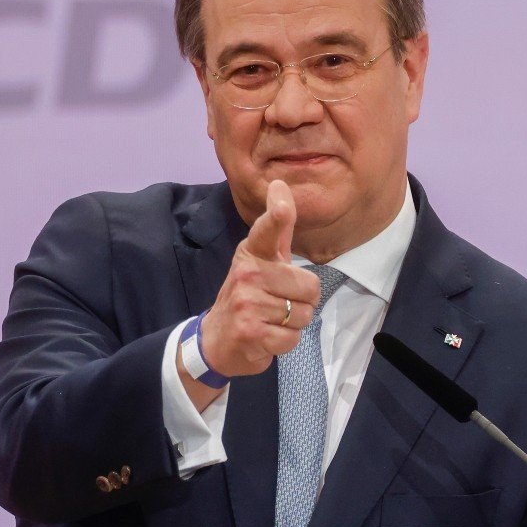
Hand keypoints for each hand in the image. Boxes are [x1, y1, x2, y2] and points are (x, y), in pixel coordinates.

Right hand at [193, 180, 321, 378]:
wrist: (216, 339)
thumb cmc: (248, 294)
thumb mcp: (261, 260)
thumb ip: (277, 228)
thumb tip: (281, 184)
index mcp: (253, 253)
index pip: (267, 229)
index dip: (277, 214)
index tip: (280, 197)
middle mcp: (248, 273)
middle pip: (310, 287)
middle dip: (303, 302)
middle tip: (279, 304)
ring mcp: (247, 303)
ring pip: (303, 315)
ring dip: (294, 323)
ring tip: (271, 320)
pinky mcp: (250, 332)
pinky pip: (292, 338)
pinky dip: (286, 342)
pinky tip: (267, 336)